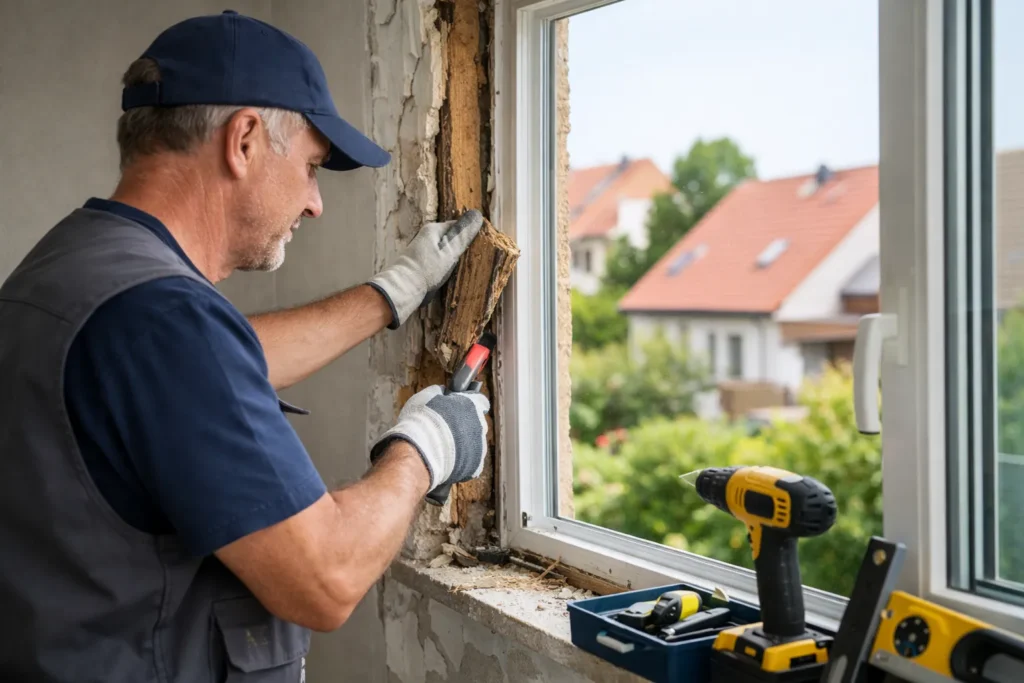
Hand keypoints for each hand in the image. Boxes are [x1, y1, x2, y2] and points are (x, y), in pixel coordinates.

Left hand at [367, 209, 483, 328]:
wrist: (403, 290)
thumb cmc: (427, 270)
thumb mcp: (449, 251)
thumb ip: (463, 235)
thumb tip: (477, 214)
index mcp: (433, 229)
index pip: (457, 226)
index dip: (469, 235)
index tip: (480, 245)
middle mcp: (425, 237)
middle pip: (450, 239)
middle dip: (461, 248)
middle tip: (473, 259)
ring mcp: (421, 250)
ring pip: (444, 251)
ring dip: (453, 259)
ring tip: (462, 268)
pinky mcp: (420, 263)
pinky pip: (438, 261)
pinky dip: (444, 267)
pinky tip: (449, 275)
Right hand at [369, 385, 489, 496]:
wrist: (419, 453)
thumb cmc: (421, 422)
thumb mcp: (425, 396)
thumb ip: (438, 392)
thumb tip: (442, 391)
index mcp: (472, 406)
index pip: (480, 401)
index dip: (469, 403)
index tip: (460, 406)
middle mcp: (480, 426)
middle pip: (476, 423)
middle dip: (464, 425)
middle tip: (445, 429)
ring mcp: (480, 448)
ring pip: (474, 443)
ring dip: (462, 444)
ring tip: (443, 447)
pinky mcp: (475, 467)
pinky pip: (471, 463)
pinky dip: (461, 462)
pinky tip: (447, 460)